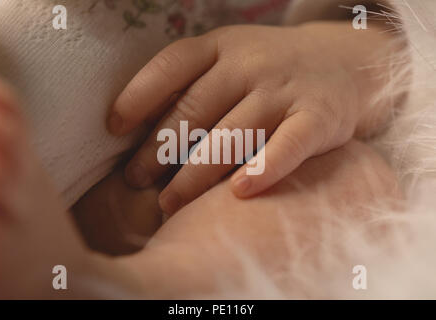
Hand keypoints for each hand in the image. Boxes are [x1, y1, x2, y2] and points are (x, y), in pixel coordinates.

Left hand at [108, 22, 397, 214]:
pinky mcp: (319, 116)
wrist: (348, 61)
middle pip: (194, 108)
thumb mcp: (232, 58)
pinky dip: (265, 168)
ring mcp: (286, 89)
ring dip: (195, 174)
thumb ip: (193, 83)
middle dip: (158, 149)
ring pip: (232, 135)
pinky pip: (288, 145)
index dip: (138, 96)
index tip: (113, 128)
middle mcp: (251, 63)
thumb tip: (140, 128)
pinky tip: (240, 193)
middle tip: (136, 181)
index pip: (172, 65)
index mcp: (223, 46)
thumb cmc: (273, 69)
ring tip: (168, 203)